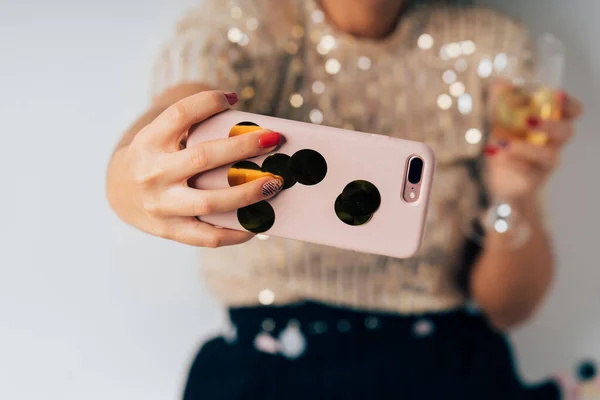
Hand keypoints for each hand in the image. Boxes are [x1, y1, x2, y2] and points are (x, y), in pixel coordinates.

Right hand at [106, 90, 282, 246]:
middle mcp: (153, 173)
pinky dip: (237, 231)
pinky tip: (258, 223)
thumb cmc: (154, 158)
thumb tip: (246, 127)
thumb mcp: (160, 136)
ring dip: (247, 193)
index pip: (180, 114)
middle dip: (243, 147)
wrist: (119, 194)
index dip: (208, 102)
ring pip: (211, 201)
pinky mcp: (170, 230)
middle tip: (273, 140)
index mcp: (150, 142)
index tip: (233, 98)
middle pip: (203, 157)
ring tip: (274, 183)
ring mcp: (161, 205)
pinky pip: (209, 236)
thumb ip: (191, 127)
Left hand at [485, 91, 582, 200]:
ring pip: (551, 155)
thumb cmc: (507, 145)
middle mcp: (553, 143)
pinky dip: (514, 164)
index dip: (570, 103)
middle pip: (567, 132)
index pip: (572, 111)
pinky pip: (531, 174)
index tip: (557, 94)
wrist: (500, 179)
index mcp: (549, 123)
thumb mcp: (500, 121)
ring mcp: (545, 163)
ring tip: (505, 144)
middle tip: (527, 120)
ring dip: (527, 148)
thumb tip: (500, 82)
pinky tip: (499, 158)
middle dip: (550, 124)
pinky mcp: (534, 180)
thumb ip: (502, 103)